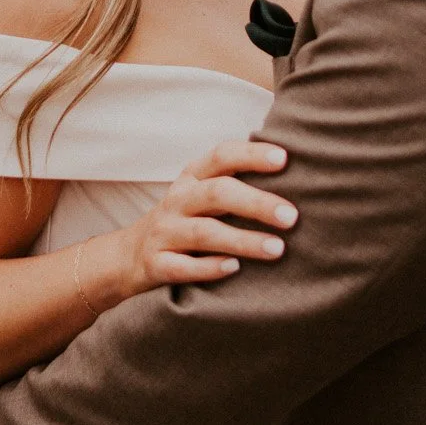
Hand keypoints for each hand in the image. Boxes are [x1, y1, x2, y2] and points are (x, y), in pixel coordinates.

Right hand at [107, 137, 297, 297]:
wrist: (129, 257)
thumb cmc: (185, 221)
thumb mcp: (202, 194)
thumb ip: (235, 182)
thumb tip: (296, 173)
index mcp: (192, 177)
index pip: (221, 156)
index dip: (251, 154)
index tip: (284, 159)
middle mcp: (177, 200)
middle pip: (217, 193)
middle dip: (256, 203)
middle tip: (291, 216)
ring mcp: (164, 232)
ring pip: (204, 232)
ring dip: (243, 240)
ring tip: (277, 249)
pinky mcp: (155, 265)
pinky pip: (182, 267)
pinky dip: (209, 268)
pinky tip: (236, 269)